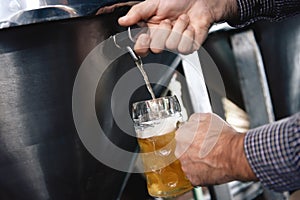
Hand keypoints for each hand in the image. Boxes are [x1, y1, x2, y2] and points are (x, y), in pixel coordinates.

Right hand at [118, 0, 237, 54]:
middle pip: (156, 48)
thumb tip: (122, 21)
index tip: (146, 35)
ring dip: (178, 27)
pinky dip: (188, 33)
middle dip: (163, 31)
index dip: (143, 45)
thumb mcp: (153, 3)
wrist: (200, 0)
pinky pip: (184, 46)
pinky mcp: (188, 47)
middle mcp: (162, 40)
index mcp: (151, 32)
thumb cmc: (178, 0)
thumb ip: (137, 13)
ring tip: (182, 19)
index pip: (141, 48)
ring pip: (171, 45)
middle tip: (168, 21)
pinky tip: (190, 26)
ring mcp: (175, 45)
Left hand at [175, 113, 257, 185]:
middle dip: (193, 149)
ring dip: (197, 161)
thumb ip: (194, 120)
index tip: (199, 139)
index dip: (193, 137)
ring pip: (189, 163)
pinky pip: (195, 175)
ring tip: (210, 158)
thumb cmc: (224, 138)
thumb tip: (191, 123)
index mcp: (181, 136)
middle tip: (206, 148)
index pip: (182, 135)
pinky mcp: (193, 179)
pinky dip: (201, 173)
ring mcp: (186, 167)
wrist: (235, 156)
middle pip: (184, 150)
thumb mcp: (207, 118)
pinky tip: (211, 167)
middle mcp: (180, 152)